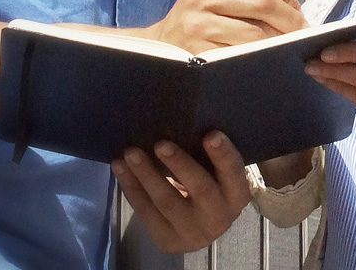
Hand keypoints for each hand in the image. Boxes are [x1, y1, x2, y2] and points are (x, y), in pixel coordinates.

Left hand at [111, 131, 249, 253]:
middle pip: (200, 188)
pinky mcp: (167, 239)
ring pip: (167, 201)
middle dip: (179, 164)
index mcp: (236, 193)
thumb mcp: (217, 170)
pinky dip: (131, 186)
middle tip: (161, 143)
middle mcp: (218, 216)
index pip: (233, 172)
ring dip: (146, 174)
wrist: (201, 225)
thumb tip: (182, 116)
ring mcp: (192, 232)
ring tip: (130, 152)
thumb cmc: (210, 181)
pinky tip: (119, 166)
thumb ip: (208, 152)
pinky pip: (145, 211)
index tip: (210, 134)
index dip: (222, 154)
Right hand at [147, 0, 305, 53]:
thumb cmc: (194, 23)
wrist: (158, 52)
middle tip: (302, 34)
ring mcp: (198, 24)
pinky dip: (260, 59)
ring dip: (279, 43)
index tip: (299, 13)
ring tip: (288, 49)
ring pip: (255, 32)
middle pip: (262, 1)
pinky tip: (268, 61)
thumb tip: (292, 9)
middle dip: (290, 20)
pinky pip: (241, 55)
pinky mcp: (198, 51)